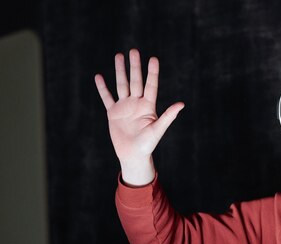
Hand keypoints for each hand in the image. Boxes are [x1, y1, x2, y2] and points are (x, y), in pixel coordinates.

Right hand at [94, 49, 183, 184]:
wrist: (133, 155)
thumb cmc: (148, 144)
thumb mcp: (158, 129)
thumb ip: (168, 116)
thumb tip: (181, 104)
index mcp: (148, 106)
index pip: (150, 85)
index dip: (152, 72)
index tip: (153, 58)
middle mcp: (137, 103)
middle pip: (135, 81)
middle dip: (134, 66)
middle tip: (133, 50)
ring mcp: (124, 107)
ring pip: (122, 85)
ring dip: (120, 71)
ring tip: (118, 56)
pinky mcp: (113, 113)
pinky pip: (107, 98)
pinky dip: (102, 88)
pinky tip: (99, 77)